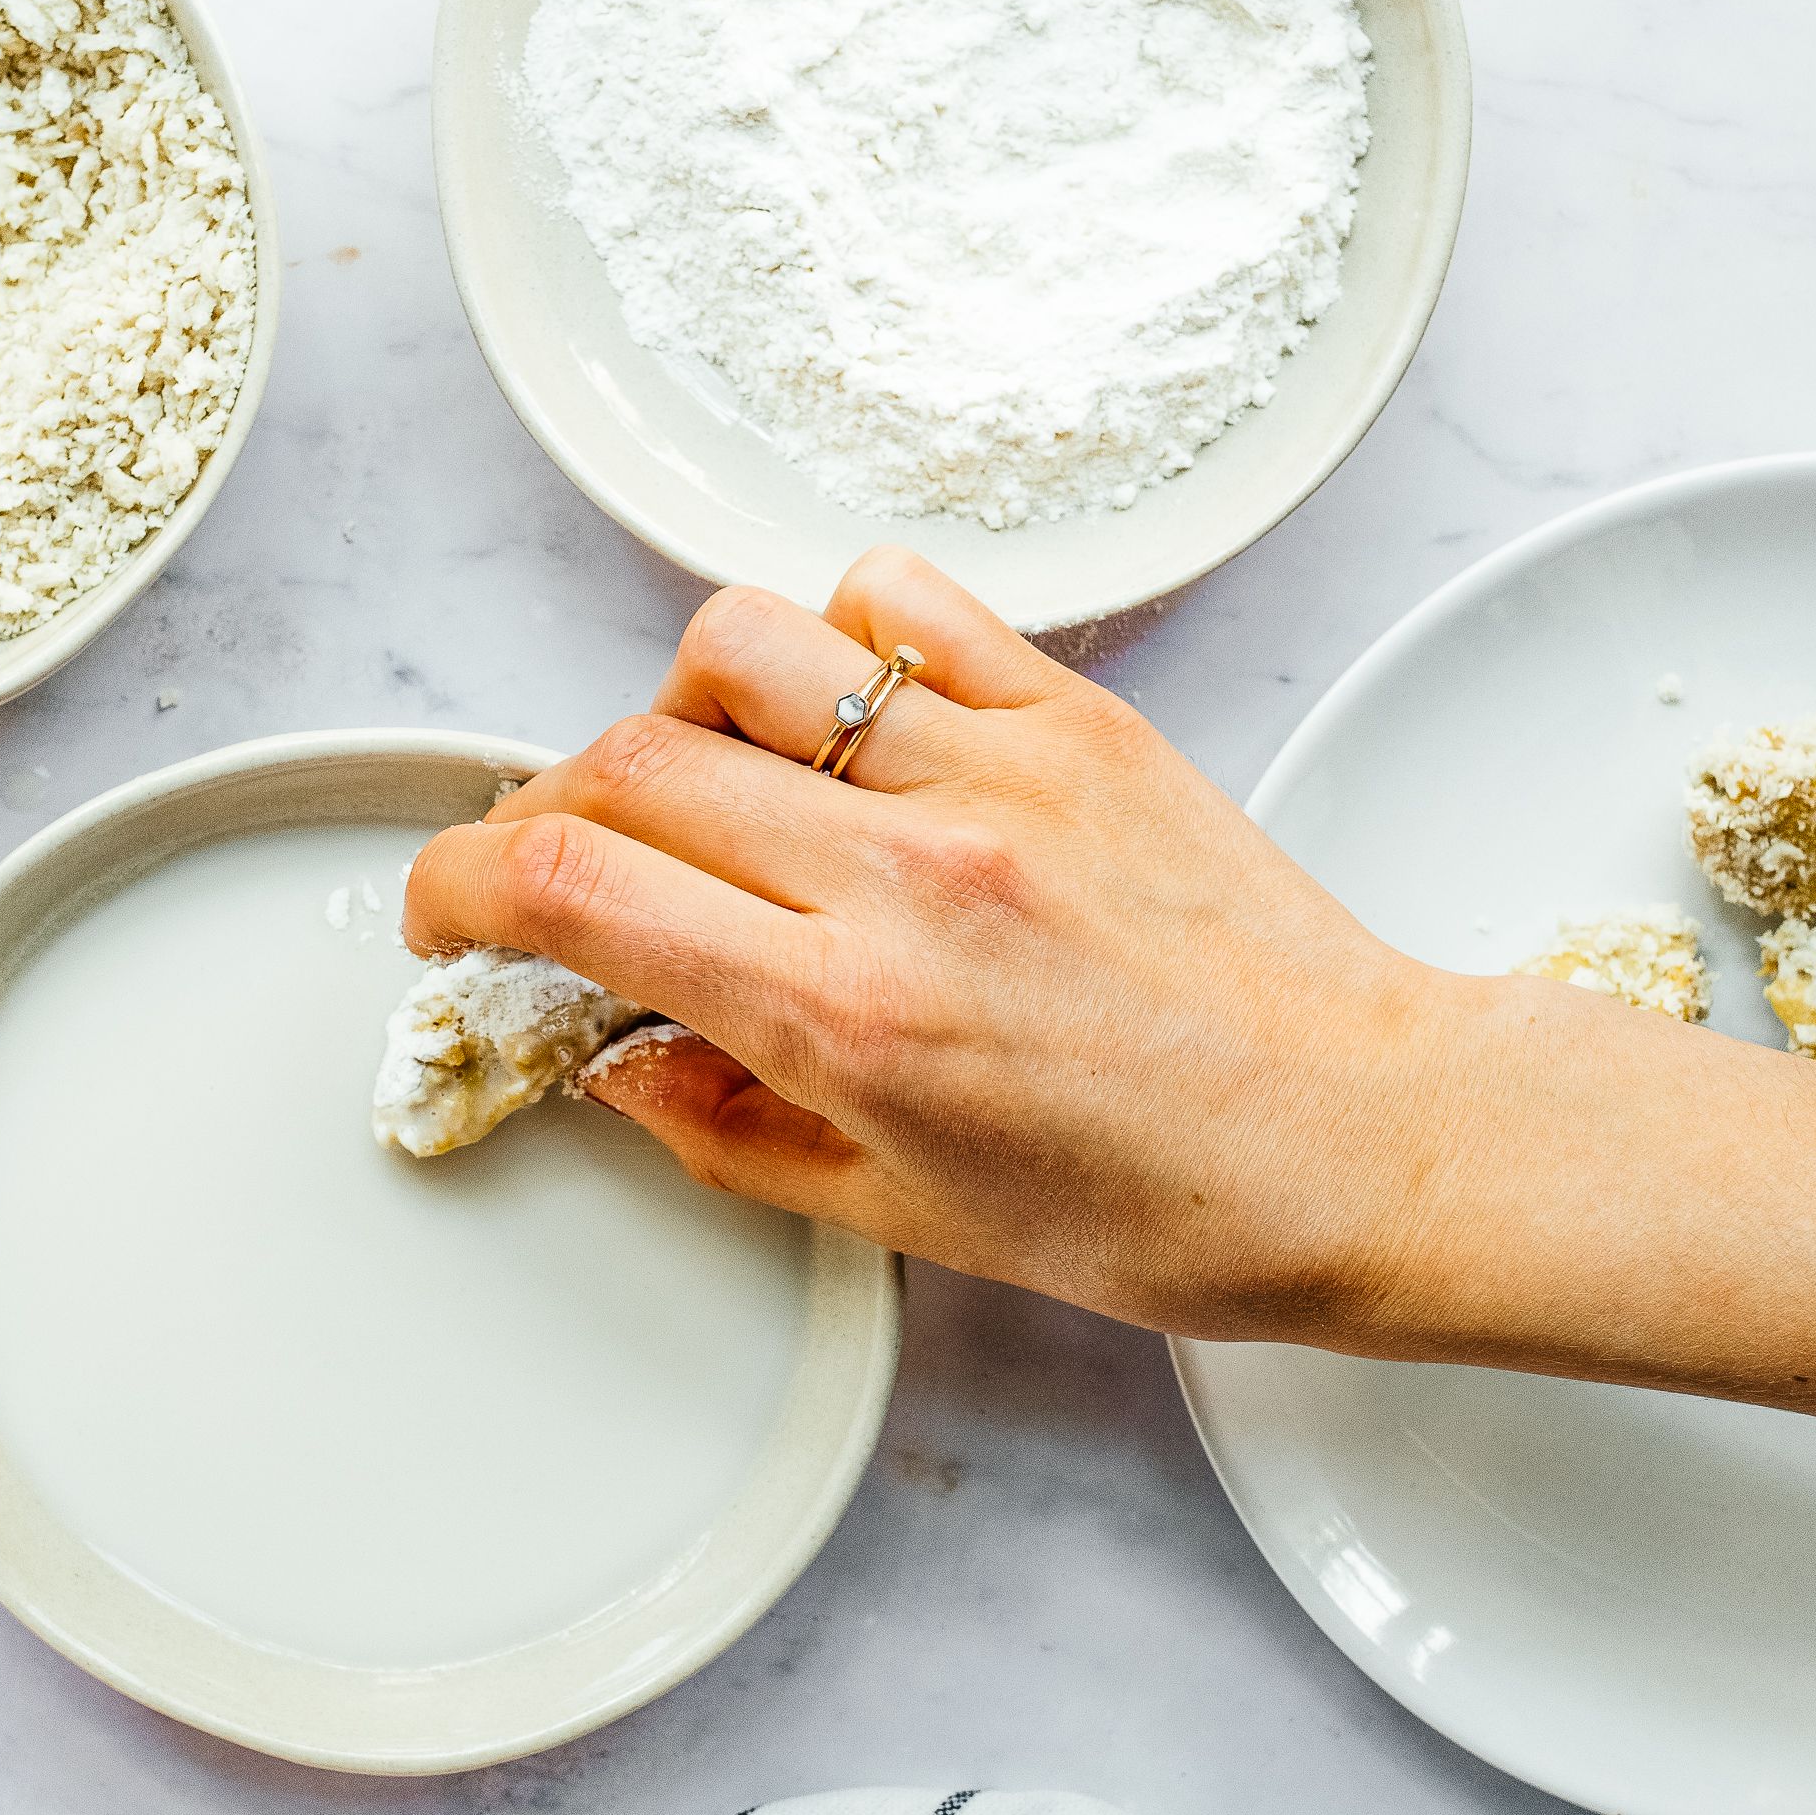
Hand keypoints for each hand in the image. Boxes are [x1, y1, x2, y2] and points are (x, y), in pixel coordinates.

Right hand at [400, 548, 1476, 1340]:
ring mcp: (999, 774)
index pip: (572, 884)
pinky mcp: (1083, 717)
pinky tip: (851, 717)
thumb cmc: (1161, 1208)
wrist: (1367, 1141)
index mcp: (847, 1013)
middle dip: (543, 808)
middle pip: (626, 755)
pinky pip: (907, 602)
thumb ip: (725, 1129)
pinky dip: (841, 636)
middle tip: (561, 866)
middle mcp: (907, 873)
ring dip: (684, 705)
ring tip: (720, 783)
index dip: (458, 882)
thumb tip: (609, 1058)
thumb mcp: (904, 1213)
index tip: (448, 910)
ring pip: (748, 643)